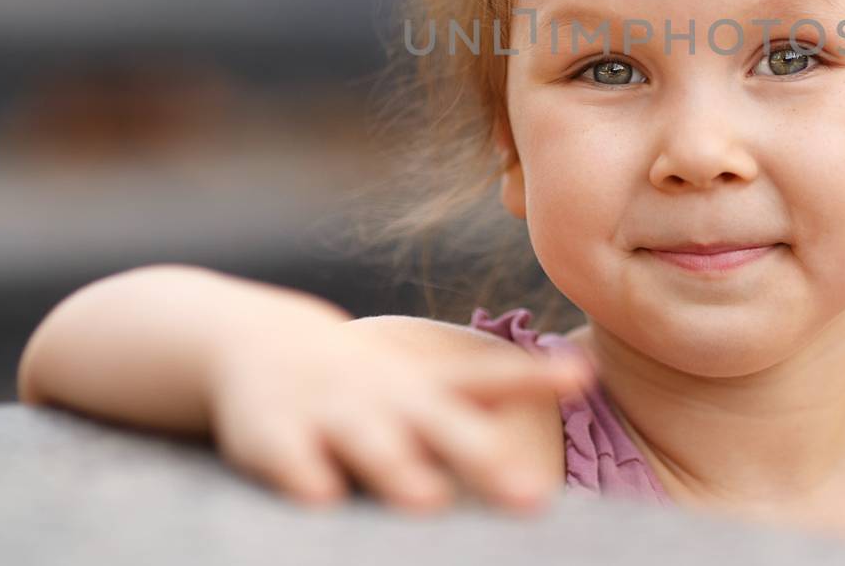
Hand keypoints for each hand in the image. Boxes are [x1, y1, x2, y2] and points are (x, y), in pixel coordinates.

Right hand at [205, 312, 593, 515]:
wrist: (257, 343)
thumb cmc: (371, 383)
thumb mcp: (434, 381)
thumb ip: (502, 386)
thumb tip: (587, 375)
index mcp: (429, 388)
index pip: (491, 380)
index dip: (536, 378)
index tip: (582, 374)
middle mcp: (388, 399)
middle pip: (442, 428)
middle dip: (483, 458)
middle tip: (532, 496)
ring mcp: (333, 415)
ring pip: (372, 447)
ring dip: (401, 472)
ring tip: (428, 501)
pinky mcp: (275, 437)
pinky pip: (291, 463)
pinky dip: (306, 479)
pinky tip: (321, 501)